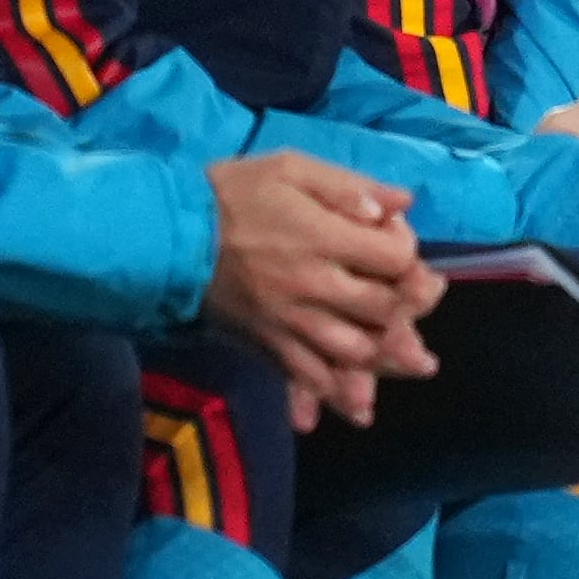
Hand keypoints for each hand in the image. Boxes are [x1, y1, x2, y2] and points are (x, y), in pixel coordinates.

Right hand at [201, 152, 436, 426]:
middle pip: (381, 310)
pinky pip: (302, 376)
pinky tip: (354, 409)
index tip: (404, 252)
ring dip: (383, 358)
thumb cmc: (230, 194)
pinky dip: (330, 393)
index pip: (394, 260)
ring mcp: (287, 320)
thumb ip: (349, 187)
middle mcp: (311, 285)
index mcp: (322, 238)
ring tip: (410, 360)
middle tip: (416, 303)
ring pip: (350, 352)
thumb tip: (402, 204)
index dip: (409, 258)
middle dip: (408, 308)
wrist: (162, 234)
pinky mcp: (264, 341)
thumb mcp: (291, 169)